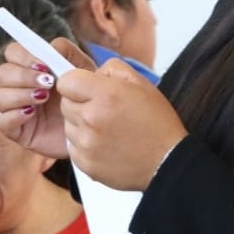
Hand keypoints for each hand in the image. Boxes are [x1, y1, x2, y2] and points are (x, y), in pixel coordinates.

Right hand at [0, 37, 95, 157]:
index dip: (24, 56)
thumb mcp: (83, 71)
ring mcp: (17, 109)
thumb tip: (51, 47)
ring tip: (43, 98)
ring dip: (20, 94)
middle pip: (3, 73)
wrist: (94, 130)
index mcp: (33, 69)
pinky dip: (14, 115)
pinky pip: (1, 121)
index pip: (13, 53)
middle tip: (48, 83)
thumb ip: (67, 52)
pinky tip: (31, 114)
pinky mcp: (17, 131)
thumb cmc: (87, 98)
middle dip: (23, 76)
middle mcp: (20, 87)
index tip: (44, 66)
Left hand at [57, 58, 186, 190]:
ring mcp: (87, 144)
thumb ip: (112, 69)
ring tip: (106, 129)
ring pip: (67, 126)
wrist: (168, 162)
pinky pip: (72, 147)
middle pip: (65, 104)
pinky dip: (84, 145)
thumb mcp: (141, 83)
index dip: (75, 83)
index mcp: (105, 95)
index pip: (66, 81)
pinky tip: (105, 144)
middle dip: (79, 103)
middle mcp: (92, 119)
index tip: (85, 89)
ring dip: (81, 125)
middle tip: (102, 110)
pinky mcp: (85, 163)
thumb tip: (92, 72)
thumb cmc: (157, 123)